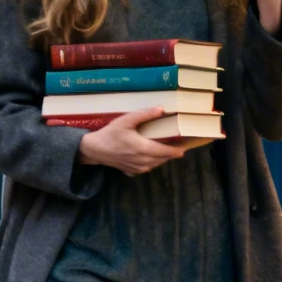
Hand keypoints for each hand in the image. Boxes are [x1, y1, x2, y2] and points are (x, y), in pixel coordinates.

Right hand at [77, 107, 207, 175]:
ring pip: (157, 164)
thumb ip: (144, 114)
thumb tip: (162, 109)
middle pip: (164, 159)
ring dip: (162, 157)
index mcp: (144, 149)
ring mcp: (138, 169)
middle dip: (172, 152)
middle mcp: (144, 162)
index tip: (187, 146)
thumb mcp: (126, 121)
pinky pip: (148, 167)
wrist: (95, 150)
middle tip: (179, 144)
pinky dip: (152, 161)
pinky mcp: (132, 172)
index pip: (168, 152)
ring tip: (166, 148)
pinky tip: (149, 154)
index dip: (178, 150)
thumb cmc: (110, 134)